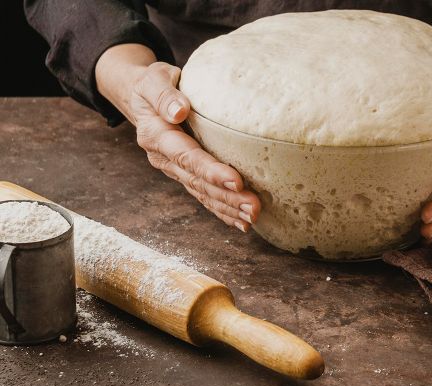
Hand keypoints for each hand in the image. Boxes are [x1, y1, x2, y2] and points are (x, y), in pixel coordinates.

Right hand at [96, 45, 260, 232]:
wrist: (140, 97)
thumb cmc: (151, 84)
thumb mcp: (153, 79)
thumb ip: (163, 94)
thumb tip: (179, 110)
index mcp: (157, 136)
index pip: (188, 157)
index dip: (211, 171)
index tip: (236, 181)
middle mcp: (165, 159)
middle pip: (198, 182)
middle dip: (227, 198)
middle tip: (253, 208)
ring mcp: (174, 170)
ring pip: (203, 194)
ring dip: (228, 209)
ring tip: (252, 218)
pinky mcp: (185, 174)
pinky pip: (204, 196)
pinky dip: (222, 211)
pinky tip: (241, 222)